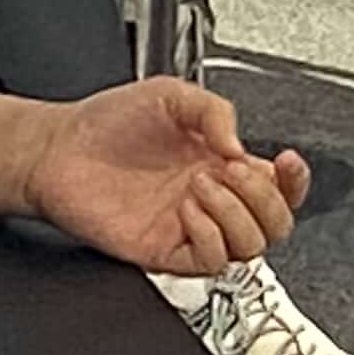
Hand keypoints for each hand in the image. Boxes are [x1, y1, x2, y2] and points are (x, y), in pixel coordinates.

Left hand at [5, 79, 308, 277]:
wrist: (59, 149)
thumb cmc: (107, 121)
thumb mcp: (170, 94)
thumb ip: (215, 111)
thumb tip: (242, 146)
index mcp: (221, 162)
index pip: (278, 186)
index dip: (294, 180)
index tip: (287, 163)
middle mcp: (213, 198)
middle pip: (275, 223)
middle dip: (268, 197)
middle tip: (234, 172)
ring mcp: (191, 227)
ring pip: (249, 247)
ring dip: (235, 213)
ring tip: (201, 183)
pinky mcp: (166, 250)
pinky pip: (211, 260)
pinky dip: (210, 235)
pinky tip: (187, 207)